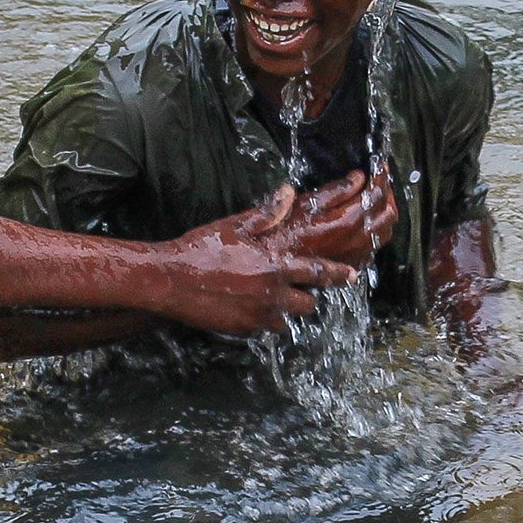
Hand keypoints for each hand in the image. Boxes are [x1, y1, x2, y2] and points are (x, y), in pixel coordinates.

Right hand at [157, 186, 356, 336]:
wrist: (170, 279)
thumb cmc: (202, 247)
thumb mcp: (235, 224)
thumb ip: (267, 213)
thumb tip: (288, 192)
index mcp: (276, 266)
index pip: (319, 272)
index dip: (338, 274)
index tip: (352, 276)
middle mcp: (272, 295)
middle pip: (308, 304)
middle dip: (306, 297)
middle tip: (295, 289)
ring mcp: (257, 316)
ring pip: (286, 321)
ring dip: (283, 312)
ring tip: (267, 300)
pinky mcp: (242, 330)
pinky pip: (262, 330)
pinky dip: (260, 321)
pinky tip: (246, 308)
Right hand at [284, 167, 397, 270]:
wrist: (273, 264)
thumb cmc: (284, 233)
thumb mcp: (305, 204)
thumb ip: (336, 190)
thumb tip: (358, 178)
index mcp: (346, 221)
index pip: (376, 194)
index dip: (381, 176)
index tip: (380, 166)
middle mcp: (357, 240)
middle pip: (388, 213)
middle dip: (387, 194)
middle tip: (379, 181)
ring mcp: (356, 254)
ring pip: (385, 232)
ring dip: (384, 213)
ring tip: (374, 200)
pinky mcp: (351, 264)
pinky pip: (375, 246)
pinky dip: (377, 231)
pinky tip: (365, 224)